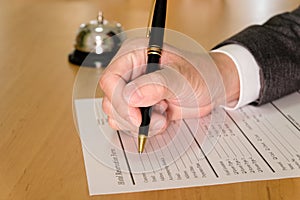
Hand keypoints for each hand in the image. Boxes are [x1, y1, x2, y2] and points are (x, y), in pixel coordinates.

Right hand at [99, 38, 238, 135]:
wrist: (212, 88)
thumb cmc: (201, 74)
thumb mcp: (183, 77)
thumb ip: (158, 84)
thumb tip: (132, 96)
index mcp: (136, 55)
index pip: (111, 79)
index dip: (120, 100)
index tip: (137, 116)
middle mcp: (130, 72)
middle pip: (111, 100)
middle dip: (133, 116)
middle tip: (160, 116)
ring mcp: (133, 91)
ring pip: (116, 115)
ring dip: (141, 124)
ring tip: (163, 114)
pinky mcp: (138, 107)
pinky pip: (128, 124)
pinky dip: (144, 128)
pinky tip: (161, 118)